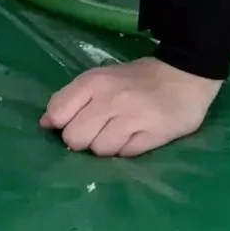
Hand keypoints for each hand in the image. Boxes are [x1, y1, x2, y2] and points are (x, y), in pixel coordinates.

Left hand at [40, 58, 222, 156]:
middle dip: (83, 140)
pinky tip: (136, 136)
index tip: (72, 123)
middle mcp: (110, 99)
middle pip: (75, 138)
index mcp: (94, 81)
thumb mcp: (100, 79)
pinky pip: (125, 155)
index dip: (61, 124)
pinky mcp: (153, 135)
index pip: (57, 113)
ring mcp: (133, 117)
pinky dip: (127, 150)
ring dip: (107, 146)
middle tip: (99, 130)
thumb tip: (44, 123)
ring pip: (99, 150)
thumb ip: (72, 99)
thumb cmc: (136, 80)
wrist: (185, 75)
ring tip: (122, 132)